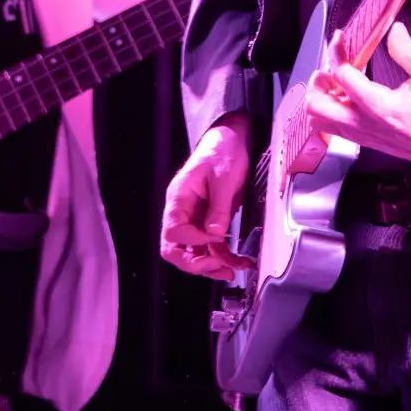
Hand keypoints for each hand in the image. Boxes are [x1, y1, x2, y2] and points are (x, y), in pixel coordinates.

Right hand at [160, 112, 255, 282]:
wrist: (232, 140)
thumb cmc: (222, 151)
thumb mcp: (223, 177)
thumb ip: (218, 206)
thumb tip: (216, 233)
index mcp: (178, 198)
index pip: (174, 232)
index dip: (194, 239)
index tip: (217, 236)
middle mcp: (183, 212)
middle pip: (175, 249)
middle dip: (195, 263)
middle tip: (218, 267)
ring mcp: (196, 218)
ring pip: (194, 252)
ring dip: (211, 265)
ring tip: (232, 270)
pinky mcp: (210, 221)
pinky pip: (211, 246)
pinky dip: (222, 257)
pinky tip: (237, 262)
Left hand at [305, 22, 410, 167]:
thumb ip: (409, 53)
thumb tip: (395, 30)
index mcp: (380, 106)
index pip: (342, 76)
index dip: (336, 53)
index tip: (340, 38)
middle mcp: (363, 123)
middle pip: (317, 104)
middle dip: (319, 80)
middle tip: (333, 64)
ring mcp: (359, 134)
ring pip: (317, 119)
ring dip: (320, 97)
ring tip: (335, 81)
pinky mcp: (360, 140)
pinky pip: (328, 128)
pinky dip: (327, 110)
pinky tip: (343, 96)